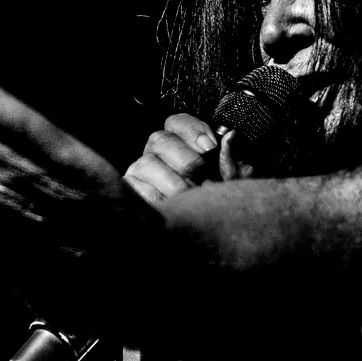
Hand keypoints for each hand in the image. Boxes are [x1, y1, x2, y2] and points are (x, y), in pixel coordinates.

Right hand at [123, 114, 245, 205]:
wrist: (201, 238)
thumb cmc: (216, 206)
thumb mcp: (230, 185)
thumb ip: (230, 163)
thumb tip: (230, 137)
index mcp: (181, 143)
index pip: (178, 122)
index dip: (193, 131)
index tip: (210, 148)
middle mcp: (158, 152)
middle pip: (161, 139)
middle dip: (187, 160)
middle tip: (203, 179)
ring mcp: (141, 169)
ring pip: (147, 163)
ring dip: (173, 184)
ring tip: (190, 199)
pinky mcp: (131, 188)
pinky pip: (137, 187)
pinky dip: (158, 198)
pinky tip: (172, 207)